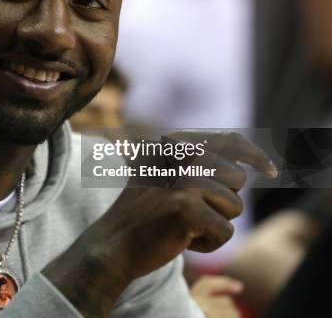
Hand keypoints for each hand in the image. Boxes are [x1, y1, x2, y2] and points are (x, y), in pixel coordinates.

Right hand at [45, 132, 276, 317]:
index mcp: (173, 145)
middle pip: (237, 179)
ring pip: (234, 206)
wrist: (112, 244)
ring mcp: (182, 180)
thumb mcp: (163, 176)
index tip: (271, 171)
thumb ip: (195, 162)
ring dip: (215, 224)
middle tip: (190, 213)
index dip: (255, 155)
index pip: (229, 140)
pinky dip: (208, 244)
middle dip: (223, 202)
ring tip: (182, 226)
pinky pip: (225, 232)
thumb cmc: (142, 215)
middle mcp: (178, 155)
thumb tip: (243, 160)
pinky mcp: (186, 208)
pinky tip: (181, 240)